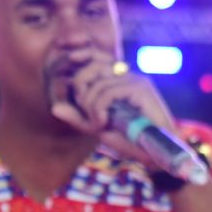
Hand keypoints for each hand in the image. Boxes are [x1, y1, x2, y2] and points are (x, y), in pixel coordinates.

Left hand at [49, 55, 178, 169]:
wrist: (157, 154)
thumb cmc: (131, 141)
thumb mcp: (98, 128)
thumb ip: (78, 117)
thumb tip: (54, 107)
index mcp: (120, 79)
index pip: (97, 57)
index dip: (81, 57)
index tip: (67, 65)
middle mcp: (129, 75)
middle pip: (93, 65)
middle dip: (81, 88)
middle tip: (86, 113)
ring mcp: (136, 80)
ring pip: (98, 84)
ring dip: (91, 108)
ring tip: (99, 125)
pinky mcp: (140, 89)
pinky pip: (107, 93)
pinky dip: (99, 110)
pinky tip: (103, 124)